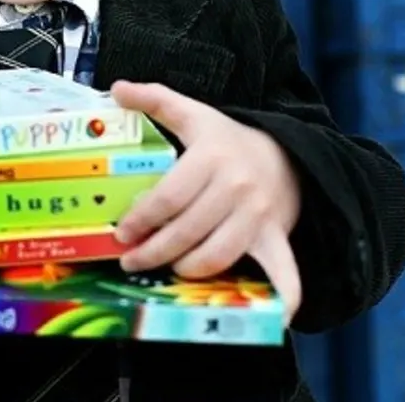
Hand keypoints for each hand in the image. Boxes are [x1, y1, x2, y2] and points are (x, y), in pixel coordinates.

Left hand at [111, 81, 302, 322]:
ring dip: (185, 269)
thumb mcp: (194, 114)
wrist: (287, 156)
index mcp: (211, 158)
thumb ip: (155, 99)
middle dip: (153, 251)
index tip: (121, 233)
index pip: (169, 197)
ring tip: (163, 269)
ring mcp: (258, 216)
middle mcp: (236, 189)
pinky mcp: (276, 238)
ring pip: (217, 255)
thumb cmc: (228, 140)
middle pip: (187, 231)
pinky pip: (283, 272)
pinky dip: (282, 297)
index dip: (141, 219)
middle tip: (131, 260)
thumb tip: (117, 89)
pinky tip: (270, 316)